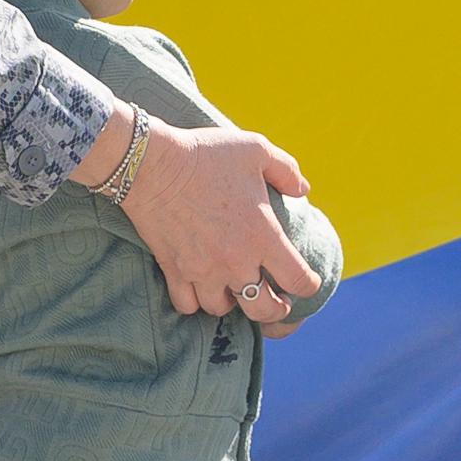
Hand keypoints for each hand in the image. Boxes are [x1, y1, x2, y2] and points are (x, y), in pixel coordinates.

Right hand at [98, 120, 321, 319]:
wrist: (152, 164)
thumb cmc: (207, 154)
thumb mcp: (256, 150)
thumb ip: (286, 170)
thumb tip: (303, 190)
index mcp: (262, 235)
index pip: (298, 279)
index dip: (309, 285)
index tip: (307, 282)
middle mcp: (236, 261)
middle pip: (264, 309)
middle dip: (276, 309)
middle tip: (278, 301)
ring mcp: (203, 270)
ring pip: (223, 309)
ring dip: (233, 302)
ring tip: (235, 291)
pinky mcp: (174, 270)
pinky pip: (187, 305)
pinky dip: (195, 302)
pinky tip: (200, 289)